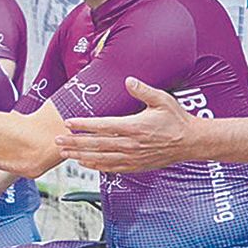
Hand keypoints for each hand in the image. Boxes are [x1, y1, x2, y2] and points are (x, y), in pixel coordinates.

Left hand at [57, 78, 201, 172]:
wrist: (190, 142)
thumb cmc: (176, 119)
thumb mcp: (162, 100)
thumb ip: (143, 90)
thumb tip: (128, 80)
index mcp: (135, 127)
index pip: (103, 126)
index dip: (84, 125)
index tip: (68, 123)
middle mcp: (131, 144)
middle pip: (96, 144)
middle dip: (74, 142)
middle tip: (57, 140)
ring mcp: (132, 157)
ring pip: (100, 158)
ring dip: (80, 155)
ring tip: (64, 152)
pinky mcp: (135, 165)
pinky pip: (111, 167)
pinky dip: (95, 166)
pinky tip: (84, 163)